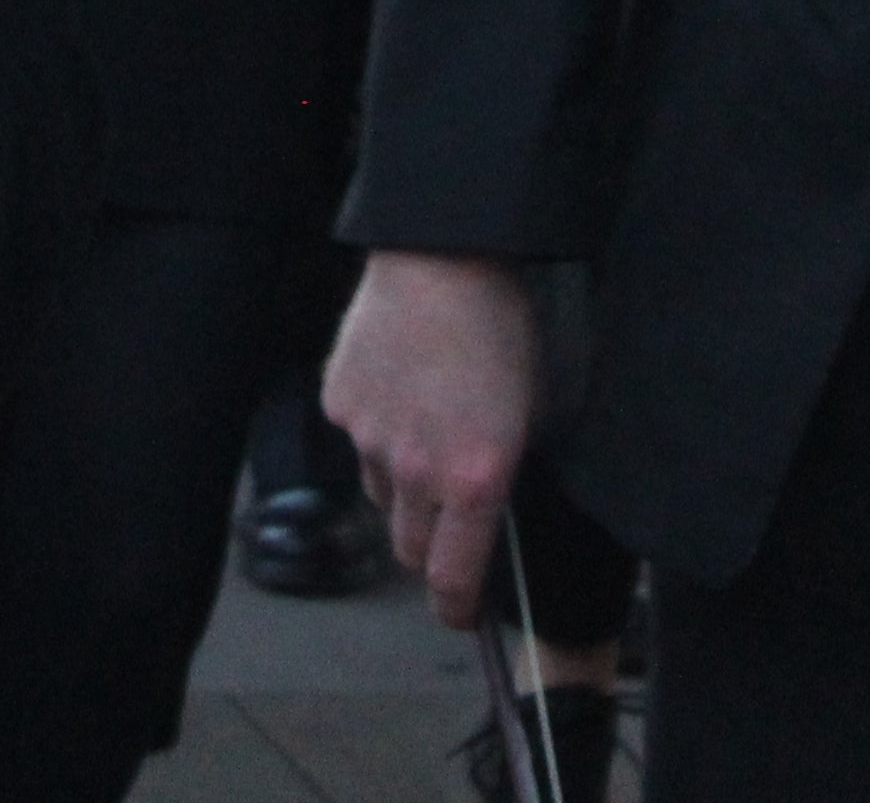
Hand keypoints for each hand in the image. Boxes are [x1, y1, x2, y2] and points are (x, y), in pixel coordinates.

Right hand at [326, 249, 537, 626]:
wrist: (443, 257)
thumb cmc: (499, 327)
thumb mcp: (529, 412)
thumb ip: (501, 474)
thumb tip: (485, 510)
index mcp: (475, 481)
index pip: (453, 578)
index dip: (455, 607)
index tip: (460, 613)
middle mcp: (418, 472)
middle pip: (410, 548)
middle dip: (430, 546)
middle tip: (449, 516)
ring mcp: (371, 439)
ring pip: (382, 496)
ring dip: (404, 487)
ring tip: (428, 430)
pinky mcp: (340, 405)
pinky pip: (358, 443)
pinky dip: (377, 433)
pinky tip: (400, 388)